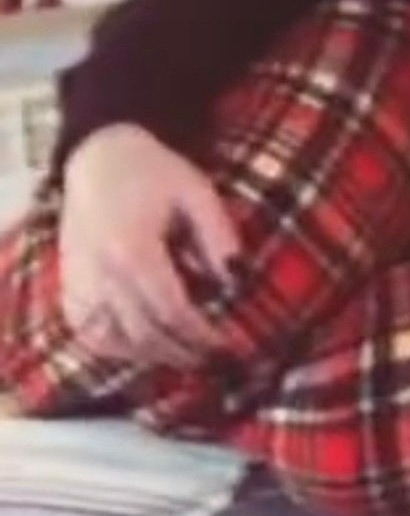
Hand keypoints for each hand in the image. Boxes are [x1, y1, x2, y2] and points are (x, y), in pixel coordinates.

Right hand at [57, 124, 240, 368]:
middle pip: (144, 333)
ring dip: (151, 356)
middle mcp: (101, 271)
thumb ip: (218, 236)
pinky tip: (142, 348)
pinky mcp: (68, 284)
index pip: (171, 310)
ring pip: (113, 340)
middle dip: (182, 352)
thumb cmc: (154, 172)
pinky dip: (114, 347)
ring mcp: (79, 280)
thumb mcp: (197, 192)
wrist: (99, 155)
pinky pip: (87, 331)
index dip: (202, 335)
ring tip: (184, 357)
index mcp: (133, 247)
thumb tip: (236, 280)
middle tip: (212, 360)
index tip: (227, 345)